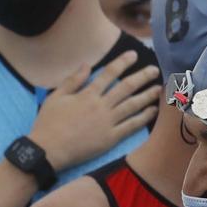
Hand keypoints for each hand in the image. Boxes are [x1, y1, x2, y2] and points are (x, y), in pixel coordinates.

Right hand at [27, 51, 161, 171]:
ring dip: (147, 96)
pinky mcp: (111, 138)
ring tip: (158, 89)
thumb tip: (87, 65)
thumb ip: (72, 80)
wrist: (48, 151)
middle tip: (154, 70)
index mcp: (87, 95)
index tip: (133, 55)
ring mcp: (108, 122)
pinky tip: (152, 111)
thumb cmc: (48, 124)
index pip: (109, 74)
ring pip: (133, 105)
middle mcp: (101, 106)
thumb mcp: (55, 98)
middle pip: (126, 88)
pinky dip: (143, 118)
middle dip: (142, 77)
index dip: (122, 63)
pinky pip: (131, 126)